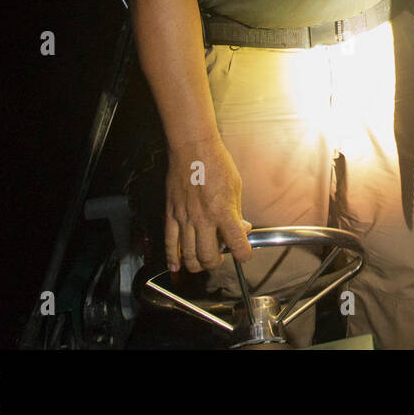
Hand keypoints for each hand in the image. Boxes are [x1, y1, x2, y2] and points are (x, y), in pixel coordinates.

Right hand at [164, 136, 252, 272]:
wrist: (193, 148)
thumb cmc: (216, 163)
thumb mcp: (236, 187)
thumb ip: (237, 212)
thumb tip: (242, 229)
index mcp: (223, 212)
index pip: (237, 245)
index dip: (244, 255)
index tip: (244, 255)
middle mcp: (203, 218)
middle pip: (208, 257)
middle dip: (217, 263)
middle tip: (221, 257)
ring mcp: (184, 218)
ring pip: (188, 255)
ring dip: (197, 264)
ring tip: (202, 261)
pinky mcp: (171, 214)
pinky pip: (169, 242)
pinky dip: (172, 258)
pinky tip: (176, 266)